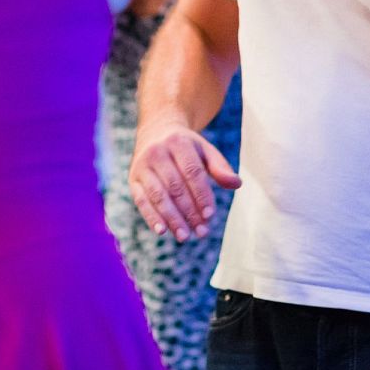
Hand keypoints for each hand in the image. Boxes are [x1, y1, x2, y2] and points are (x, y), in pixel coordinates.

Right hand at [128, 124, 239, 241]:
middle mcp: (157, 152)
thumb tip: (236, 184)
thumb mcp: (205, 151)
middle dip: (189, 212)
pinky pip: (141, 200)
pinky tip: (162, 231)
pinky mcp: (133, 179)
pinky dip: (151, 217)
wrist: (156, 133)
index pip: (192, 172)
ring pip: (158, 195)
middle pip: (175, 187)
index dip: (201, 195)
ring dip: (172, 218)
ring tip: (185, 236)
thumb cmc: (187, 147)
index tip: (210, 216)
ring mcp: (142, 165)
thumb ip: (220, 167)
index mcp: (178, 142)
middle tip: (201, 232)